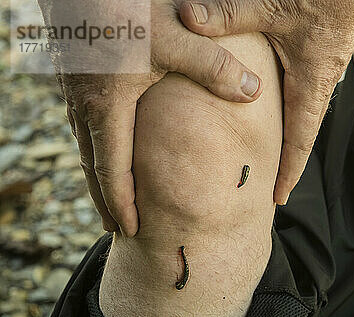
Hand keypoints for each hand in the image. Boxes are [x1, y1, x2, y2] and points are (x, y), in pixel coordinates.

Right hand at [38, 0, 262, 235]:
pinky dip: (95, 145)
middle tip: (117, 227)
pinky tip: (107, 143)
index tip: (131, 229)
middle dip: (106, 201)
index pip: (112, 171)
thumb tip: (253, 93)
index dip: (122, 203)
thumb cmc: (127, 5)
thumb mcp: (178, 36)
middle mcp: (83, 105)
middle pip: (92, 168)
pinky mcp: (73, 75)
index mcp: (108, 105)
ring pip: (84, 146)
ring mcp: (73, 90)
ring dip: (98, 175)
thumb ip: (217, 67)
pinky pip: (81, 123)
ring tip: (111, 195)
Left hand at [179, 0, 353, 203]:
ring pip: (304, 115)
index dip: (289, 172)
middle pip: (303, 135)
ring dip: (290, 139)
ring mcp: (324, 71)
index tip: (278, 198)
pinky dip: (291, 113)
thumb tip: (187, 21)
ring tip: (272, 157)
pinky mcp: (322, 57)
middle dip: (287, 163)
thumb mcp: (273, 4)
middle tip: (270, 186)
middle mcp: (321, 83)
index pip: (300, 140)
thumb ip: (229, 14)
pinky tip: (275, 108)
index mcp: (311, 83)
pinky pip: (305, 95)